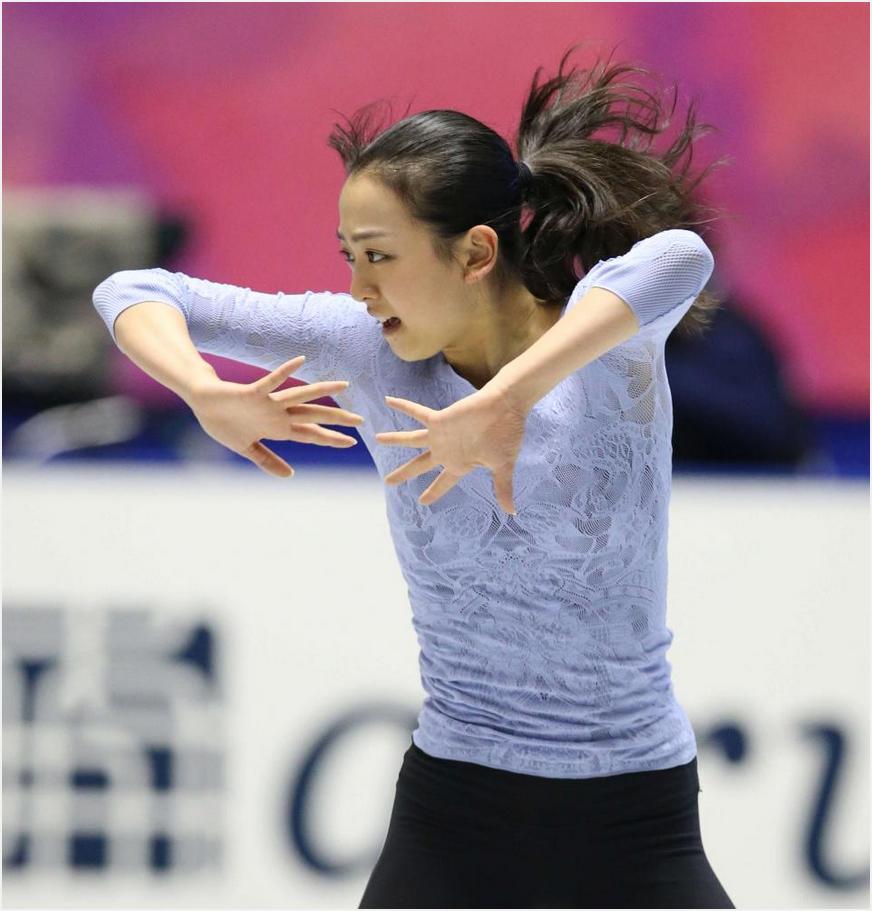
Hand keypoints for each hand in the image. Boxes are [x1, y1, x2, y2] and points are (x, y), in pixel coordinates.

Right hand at [187, 355, 363, 477]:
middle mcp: (278, 414)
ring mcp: (268, 402)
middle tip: (361, 421)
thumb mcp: (246, 448)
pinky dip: (285, 372)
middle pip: (313, 415)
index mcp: (278, 428)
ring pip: (300, 396)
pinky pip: (272, 381)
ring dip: (322, 391)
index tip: (352, 442)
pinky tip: (300, 361)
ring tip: (344, 384)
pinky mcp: (253, 392)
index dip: (330, 438)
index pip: (310, 433)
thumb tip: (290, 475)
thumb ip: (267, 461)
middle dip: (336, 418)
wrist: (201, 402)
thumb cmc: (223, 422)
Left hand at [374, 384, 529, 514]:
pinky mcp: (439, 419)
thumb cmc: (506, 435)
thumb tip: (512, 512)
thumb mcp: (503, 466)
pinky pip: (417, 413)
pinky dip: (404, 407)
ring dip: (394, 440)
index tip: (422, 502)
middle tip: (388, 482)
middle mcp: (446, 451)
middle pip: (419, 466)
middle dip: (404, 474)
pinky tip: (389, 401)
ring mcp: (441, 435)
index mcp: (459, 465)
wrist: (505, 407)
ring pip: (411, 440)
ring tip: (377, 439)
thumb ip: (503, 488)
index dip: (433, 493)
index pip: (442, 484)